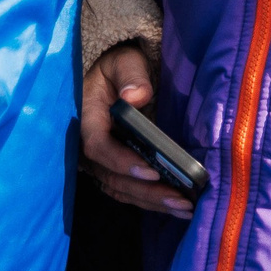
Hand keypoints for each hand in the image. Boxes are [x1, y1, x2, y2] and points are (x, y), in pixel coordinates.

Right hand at [80, 42, 189, 216]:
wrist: (111, 75)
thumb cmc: (117, 67)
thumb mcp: (123, 62)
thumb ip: (131, 76)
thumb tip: (137, 96)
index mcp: (87, 119)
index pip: (98, 146)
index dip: (121, 161)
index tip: (150, 169)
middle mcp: (88, 146)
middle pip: (112, 177)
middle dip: (146, 191)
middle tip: (179, 199)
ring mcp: (99, 161)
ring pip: (120, 189)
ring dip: (150, 202)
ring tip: (184, 208)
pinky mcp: (111, 168)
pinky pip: (125, 190)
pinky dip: (148, 201)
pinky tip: (174, 207)